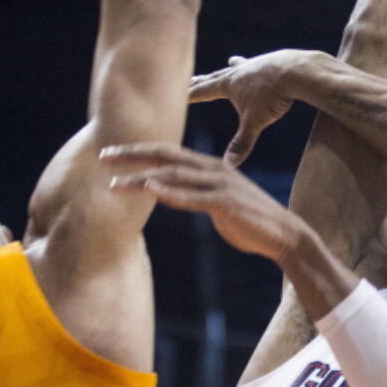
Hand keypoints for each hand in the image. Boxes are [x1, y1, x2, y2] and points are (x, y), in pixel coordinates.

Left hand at [103, 142, 302, 260]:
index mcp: (209, 167)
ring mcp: (220, 184)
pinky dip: (170, 192)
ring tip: (115, 183)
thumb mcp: (218, 203)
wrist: (283, 235)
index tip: (111, 154)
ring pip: (173, 175)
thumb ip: (196, 195)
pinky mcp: (225, 203)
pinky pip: (192, 196)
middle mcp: (213, 169)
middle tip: (103, 157)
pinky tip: (150, 189)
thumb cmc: (250, 221)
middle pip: (165, 156)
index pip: (168, 153)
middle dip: (132, 155)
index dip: (138, 151)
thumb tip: (173, 196)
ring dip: (142, 179)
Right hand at [189, 49, 309, 164]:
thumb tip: (227, 167)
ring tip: (230, 62)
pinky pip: (261, 64)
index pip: (202, 91)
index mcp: (228, 85)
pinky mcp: (273, 61)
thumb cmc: (272, 97)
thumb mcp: (254, 123)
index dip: (188, 94)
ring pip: (240, 67)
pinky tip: (263, 63)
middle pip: (216, 77)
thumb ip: (241, 143)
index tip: (175, 95)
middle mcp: (238, 72)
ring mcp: (255, 64)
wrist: (295, 71)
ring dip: (232, 68)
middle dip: (203, 81)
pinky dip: (258, 65)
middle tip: (192, 79)